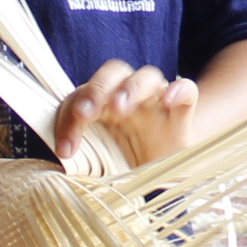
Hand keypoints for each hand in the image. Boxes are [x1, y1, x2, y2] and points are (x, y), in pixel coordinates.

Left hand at [51, 59, 201, 168]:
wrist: (167, 173)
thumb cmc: (130, 163)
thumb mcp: (103, 160)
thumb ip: (84, 154)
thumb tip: (59, 166)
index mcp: (103, 103)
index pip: (82, 95)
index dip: (68, 118)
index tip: (65, 149)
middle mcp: (129, 95)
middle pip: (112, 73)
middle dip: (96, 90)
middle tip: (85, 113)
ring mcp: (157, 100)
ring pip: (146, 76)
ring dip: (130, 88)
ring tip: (120, 107)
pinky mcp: (182, 112)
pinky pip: (186, 89)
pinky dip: (177, 90)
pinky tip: (167, 101)